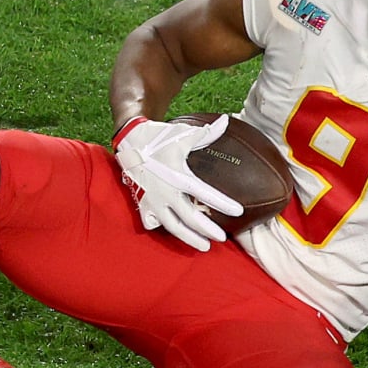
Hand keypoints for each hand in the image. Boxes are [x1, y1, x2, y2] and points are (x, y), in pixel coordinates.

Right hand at [113, 115, 244, 250]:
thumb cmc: (159, 137)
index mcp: (178, 176)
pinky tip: (177, 234)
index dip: (222, 203)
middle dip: (207, 230)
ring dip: (189, 238)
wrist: (129, 140)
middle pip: (189, 218)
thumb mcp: (182, 134)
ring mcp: (152, 201)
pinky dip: (165, 230)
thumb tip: (227, 121)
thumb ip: (206, 133)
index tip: (238, 212)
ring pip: (172, 226)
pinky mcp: (142, 204)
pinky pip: (154, 223)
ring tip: (204, 246)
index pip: (205, 194)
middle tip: (222, 238)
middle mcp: (166, 192)